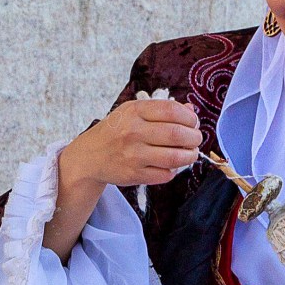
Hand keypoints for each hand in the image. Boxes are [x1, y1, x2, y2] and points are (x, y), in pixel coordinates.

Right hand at [58, 97, 203, 195]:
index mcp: (134, 112)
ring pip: (176, 157)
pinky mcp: (133, 174)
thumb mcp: (133, 112)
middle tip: (195, 140)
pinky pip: (165, 174)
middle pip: (178, 135)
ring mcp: (132, 155)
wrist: (89, 156)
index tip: (193, 123)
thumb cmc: (116, 131)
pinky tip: (170, 165)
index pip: (173, 111)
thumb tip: (191, 111)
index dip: (190, 118)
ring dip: (190, 156)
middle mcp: (132, 132)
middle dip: (195, 138)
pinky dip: (174, 170)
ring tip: (190, 153)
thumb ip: (162, 109)